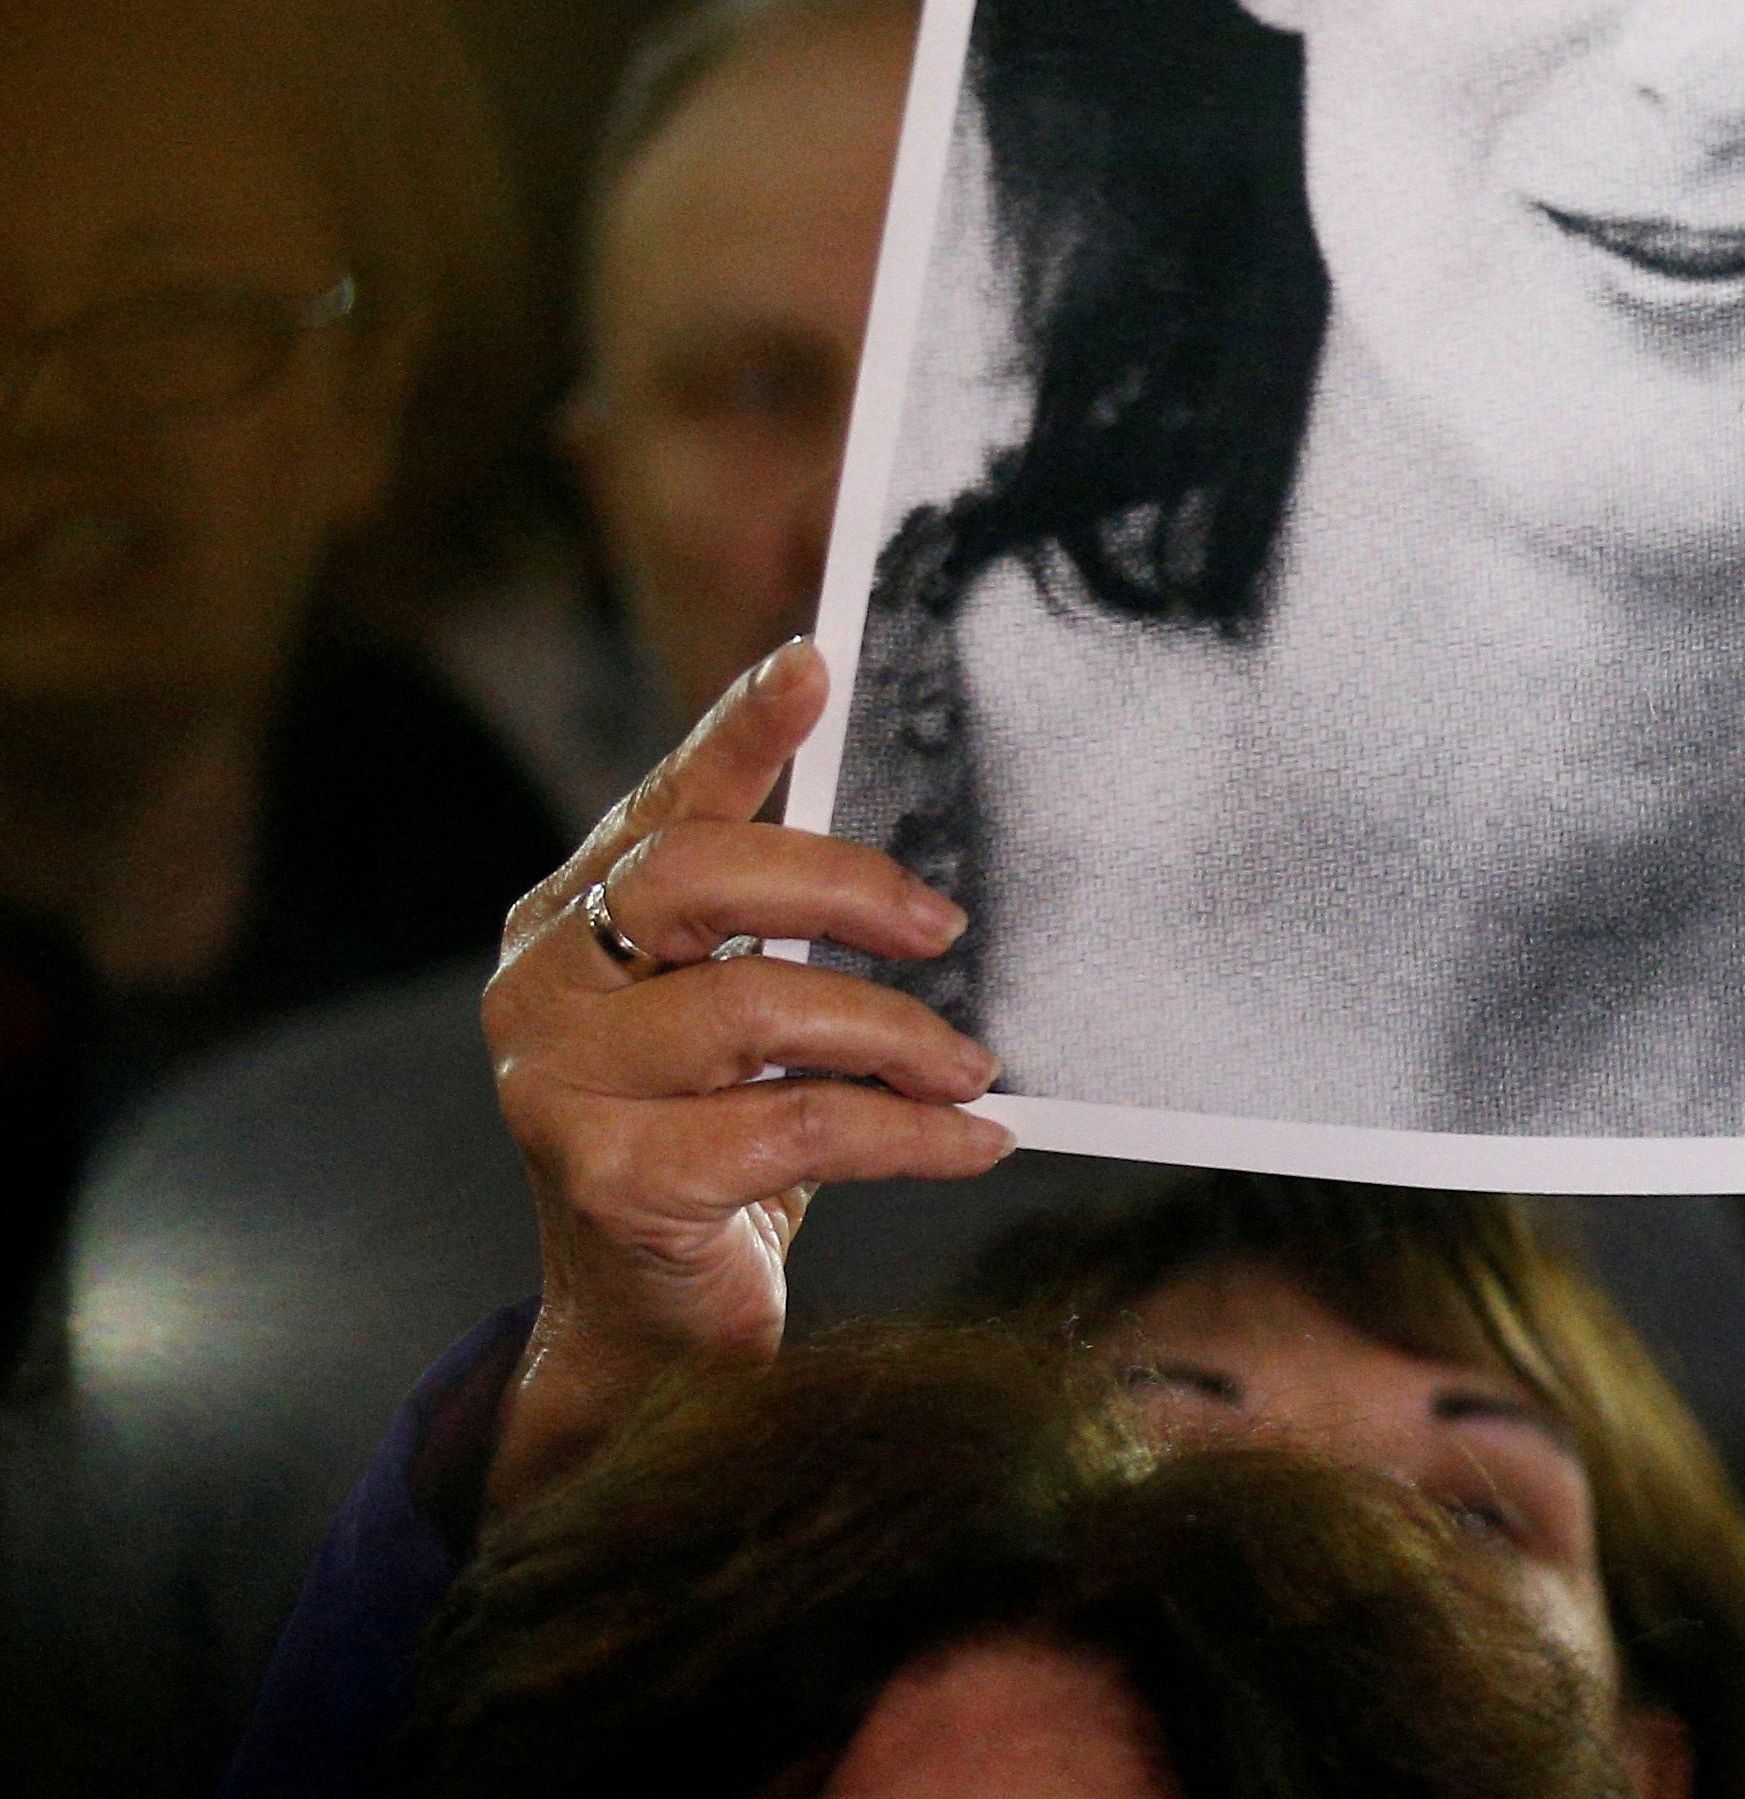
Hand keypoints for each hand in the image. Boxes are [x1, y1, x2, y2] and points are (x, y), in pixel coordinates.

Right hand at [479, 639, 1007, 1513]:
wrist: (649, 1318)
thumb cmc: (715, 1135)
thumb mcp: (746, 1015)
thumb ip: (786, 930)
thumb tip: (923, 866)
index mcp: (569, 916)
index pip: (667, 801)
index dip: (740, 727)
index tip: (814, 659)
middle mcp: (538, 984)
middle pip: (696, 875)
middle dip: (845, 887)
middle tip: (946, 928)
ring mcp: (557, 1083)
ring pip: (759, 1006)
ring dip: (896, 1033)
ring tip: (972, 1068)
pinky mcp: (609, 1178)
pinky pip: (798, 1123)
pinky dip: (907, 1130)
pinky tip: (969, 1139)